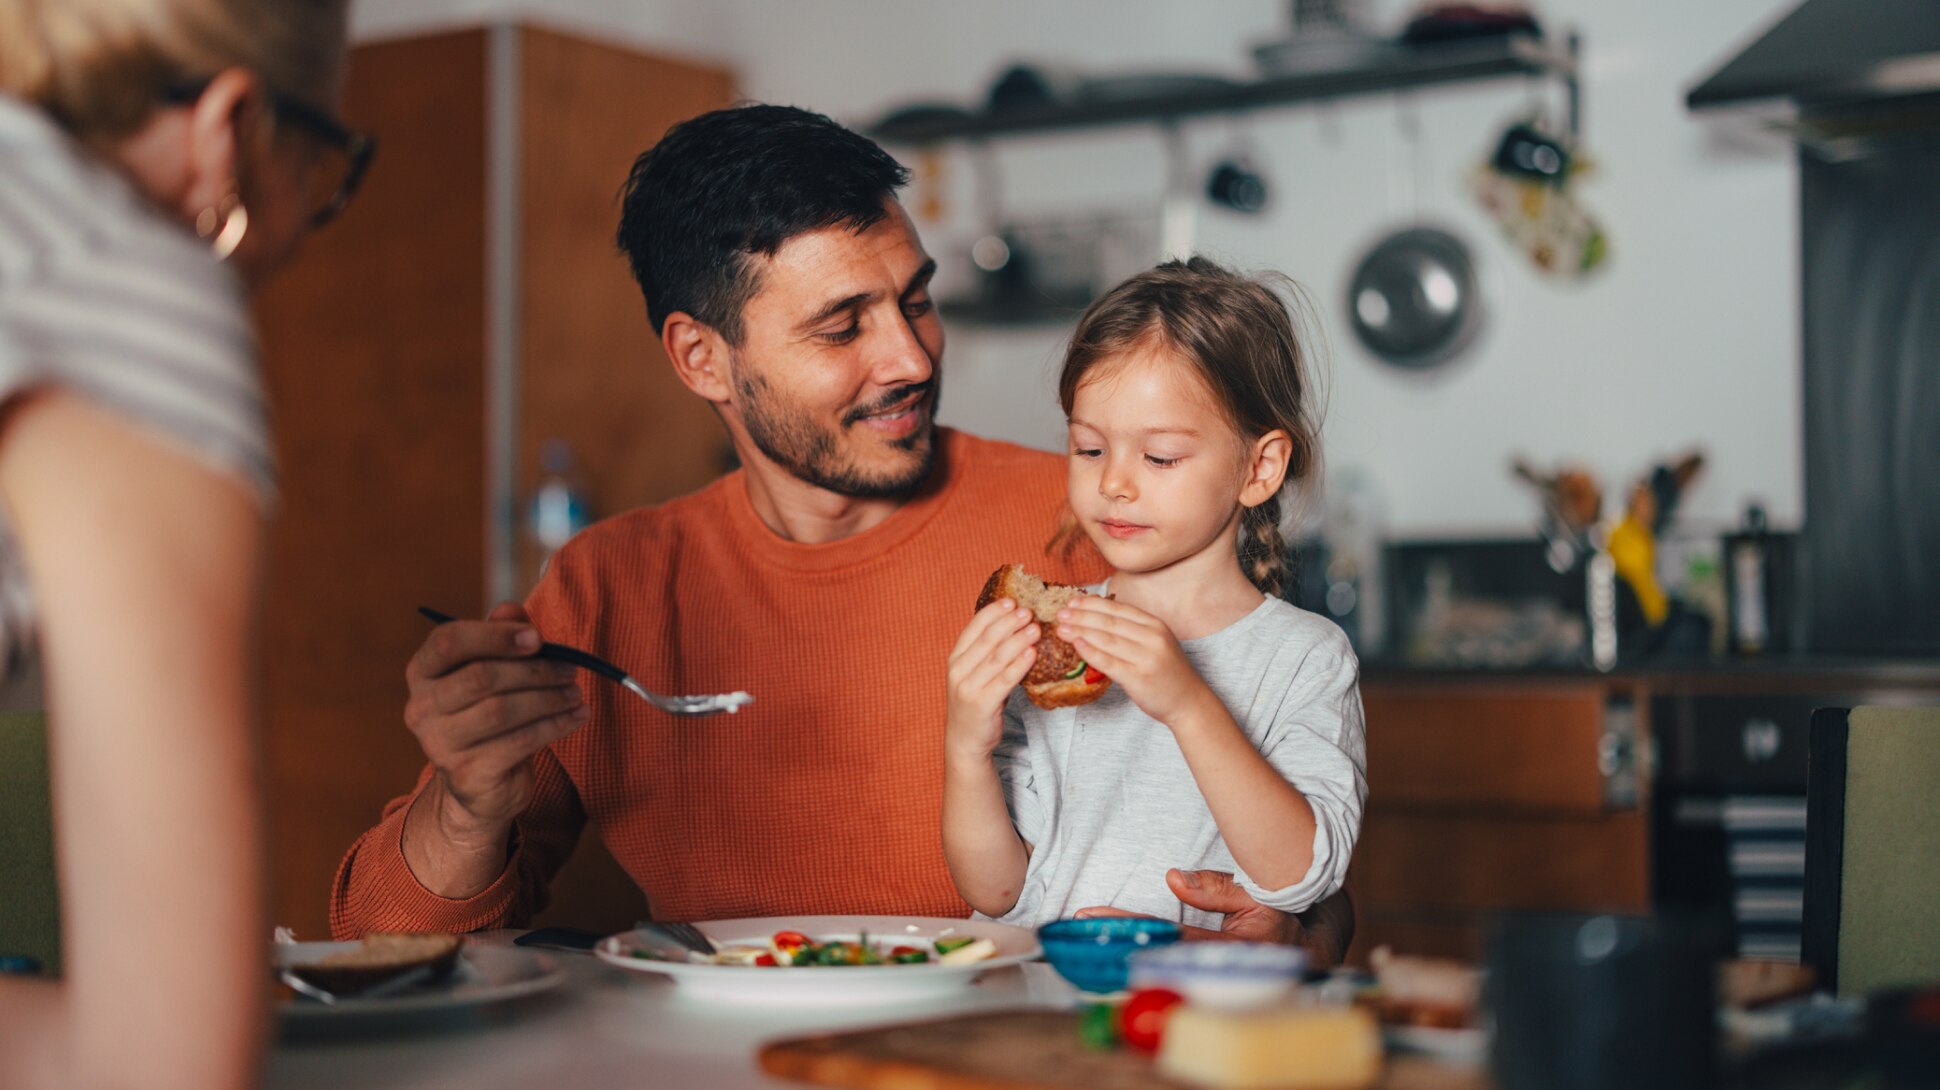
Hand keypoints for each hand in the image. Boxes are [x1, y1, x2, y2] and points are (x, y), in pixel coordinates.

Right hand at [403, 601, 588, 842]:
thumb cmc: (488, 712)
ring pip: (502, 711)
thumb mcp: (493, 670)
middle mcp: (421, 708)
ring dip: (549, 698)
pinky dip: (555, 725)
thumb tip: (511, 609)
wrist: (481, 783)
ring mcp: (439, 744)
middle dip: (534, 670)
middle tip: (570, 669)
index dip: (495, 635)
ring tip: (575, 692)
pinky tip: (578, 716)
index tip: (537, 638)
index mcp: (423, 672)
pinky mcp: (467, 774)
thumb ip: (500, 636)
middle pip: (481, 677)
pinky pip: (519, 741)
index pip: (448, 641)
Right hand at [945, 598, 1037, 765]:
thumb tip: (1015, 626)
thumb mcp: (974, 674)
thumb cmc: (976, 701)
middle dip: (1010, 622)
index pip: (973, 627)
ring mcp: (968, 687)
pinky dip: (1020, 665)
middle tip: (1029, 612)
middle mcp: (958, 670)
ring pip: (997, 657)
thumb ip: (987, 653)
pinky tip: (1033, 654)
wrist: (965, 739)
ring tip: (1036, 628)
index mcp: (955, 658)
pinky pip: (1005, 680)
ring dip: (1019, 640)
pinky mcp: (982, 703)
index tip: (1012, 602)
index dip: (993, 612)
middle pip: (987, 639)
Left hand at [1055, 596, 1209, 725]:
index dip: (1092, 604)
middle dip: (1081, 616)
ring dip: (1080, 631)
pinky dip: (1090, 652)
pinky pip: (1109, 662)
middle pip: (1109, 622)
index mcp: (1155, 625)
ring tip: (1061, 628)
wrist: (1188, 701)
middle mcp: (1152, 637)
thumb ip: (1132, 630)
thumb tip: (1096, 617)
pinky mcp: (1138, 677)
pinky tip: (1076, 645)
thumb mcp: (1156, 642)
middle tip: (1060, 614)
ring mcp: (1146, 657)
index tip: (1072, 601)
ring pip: (1106, 639)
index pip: (1118, 608)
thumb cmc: (1167, 672)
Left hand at [1075, 869, 1345, 966]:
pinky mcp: (1204, 974)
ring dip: (1122, 950)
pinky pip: (1167, 966)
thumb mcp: (1261, 892)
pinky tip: (1114, 946)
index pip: (1170, 935)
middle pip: (1155, 956)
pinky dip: (1140, 957)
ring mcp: (1211, 975)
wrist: (1310, 946)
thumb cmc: (1285, 912)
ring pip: (1158, 964)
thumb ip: (1218, 888)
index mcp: (1235, 948)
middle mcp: (1219, 968)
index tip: (1092, 912)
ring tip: (1086, 934)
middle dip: (1116, 940)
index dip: (1130, 923)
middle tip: (1076, 925)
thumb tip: (1173, 879)